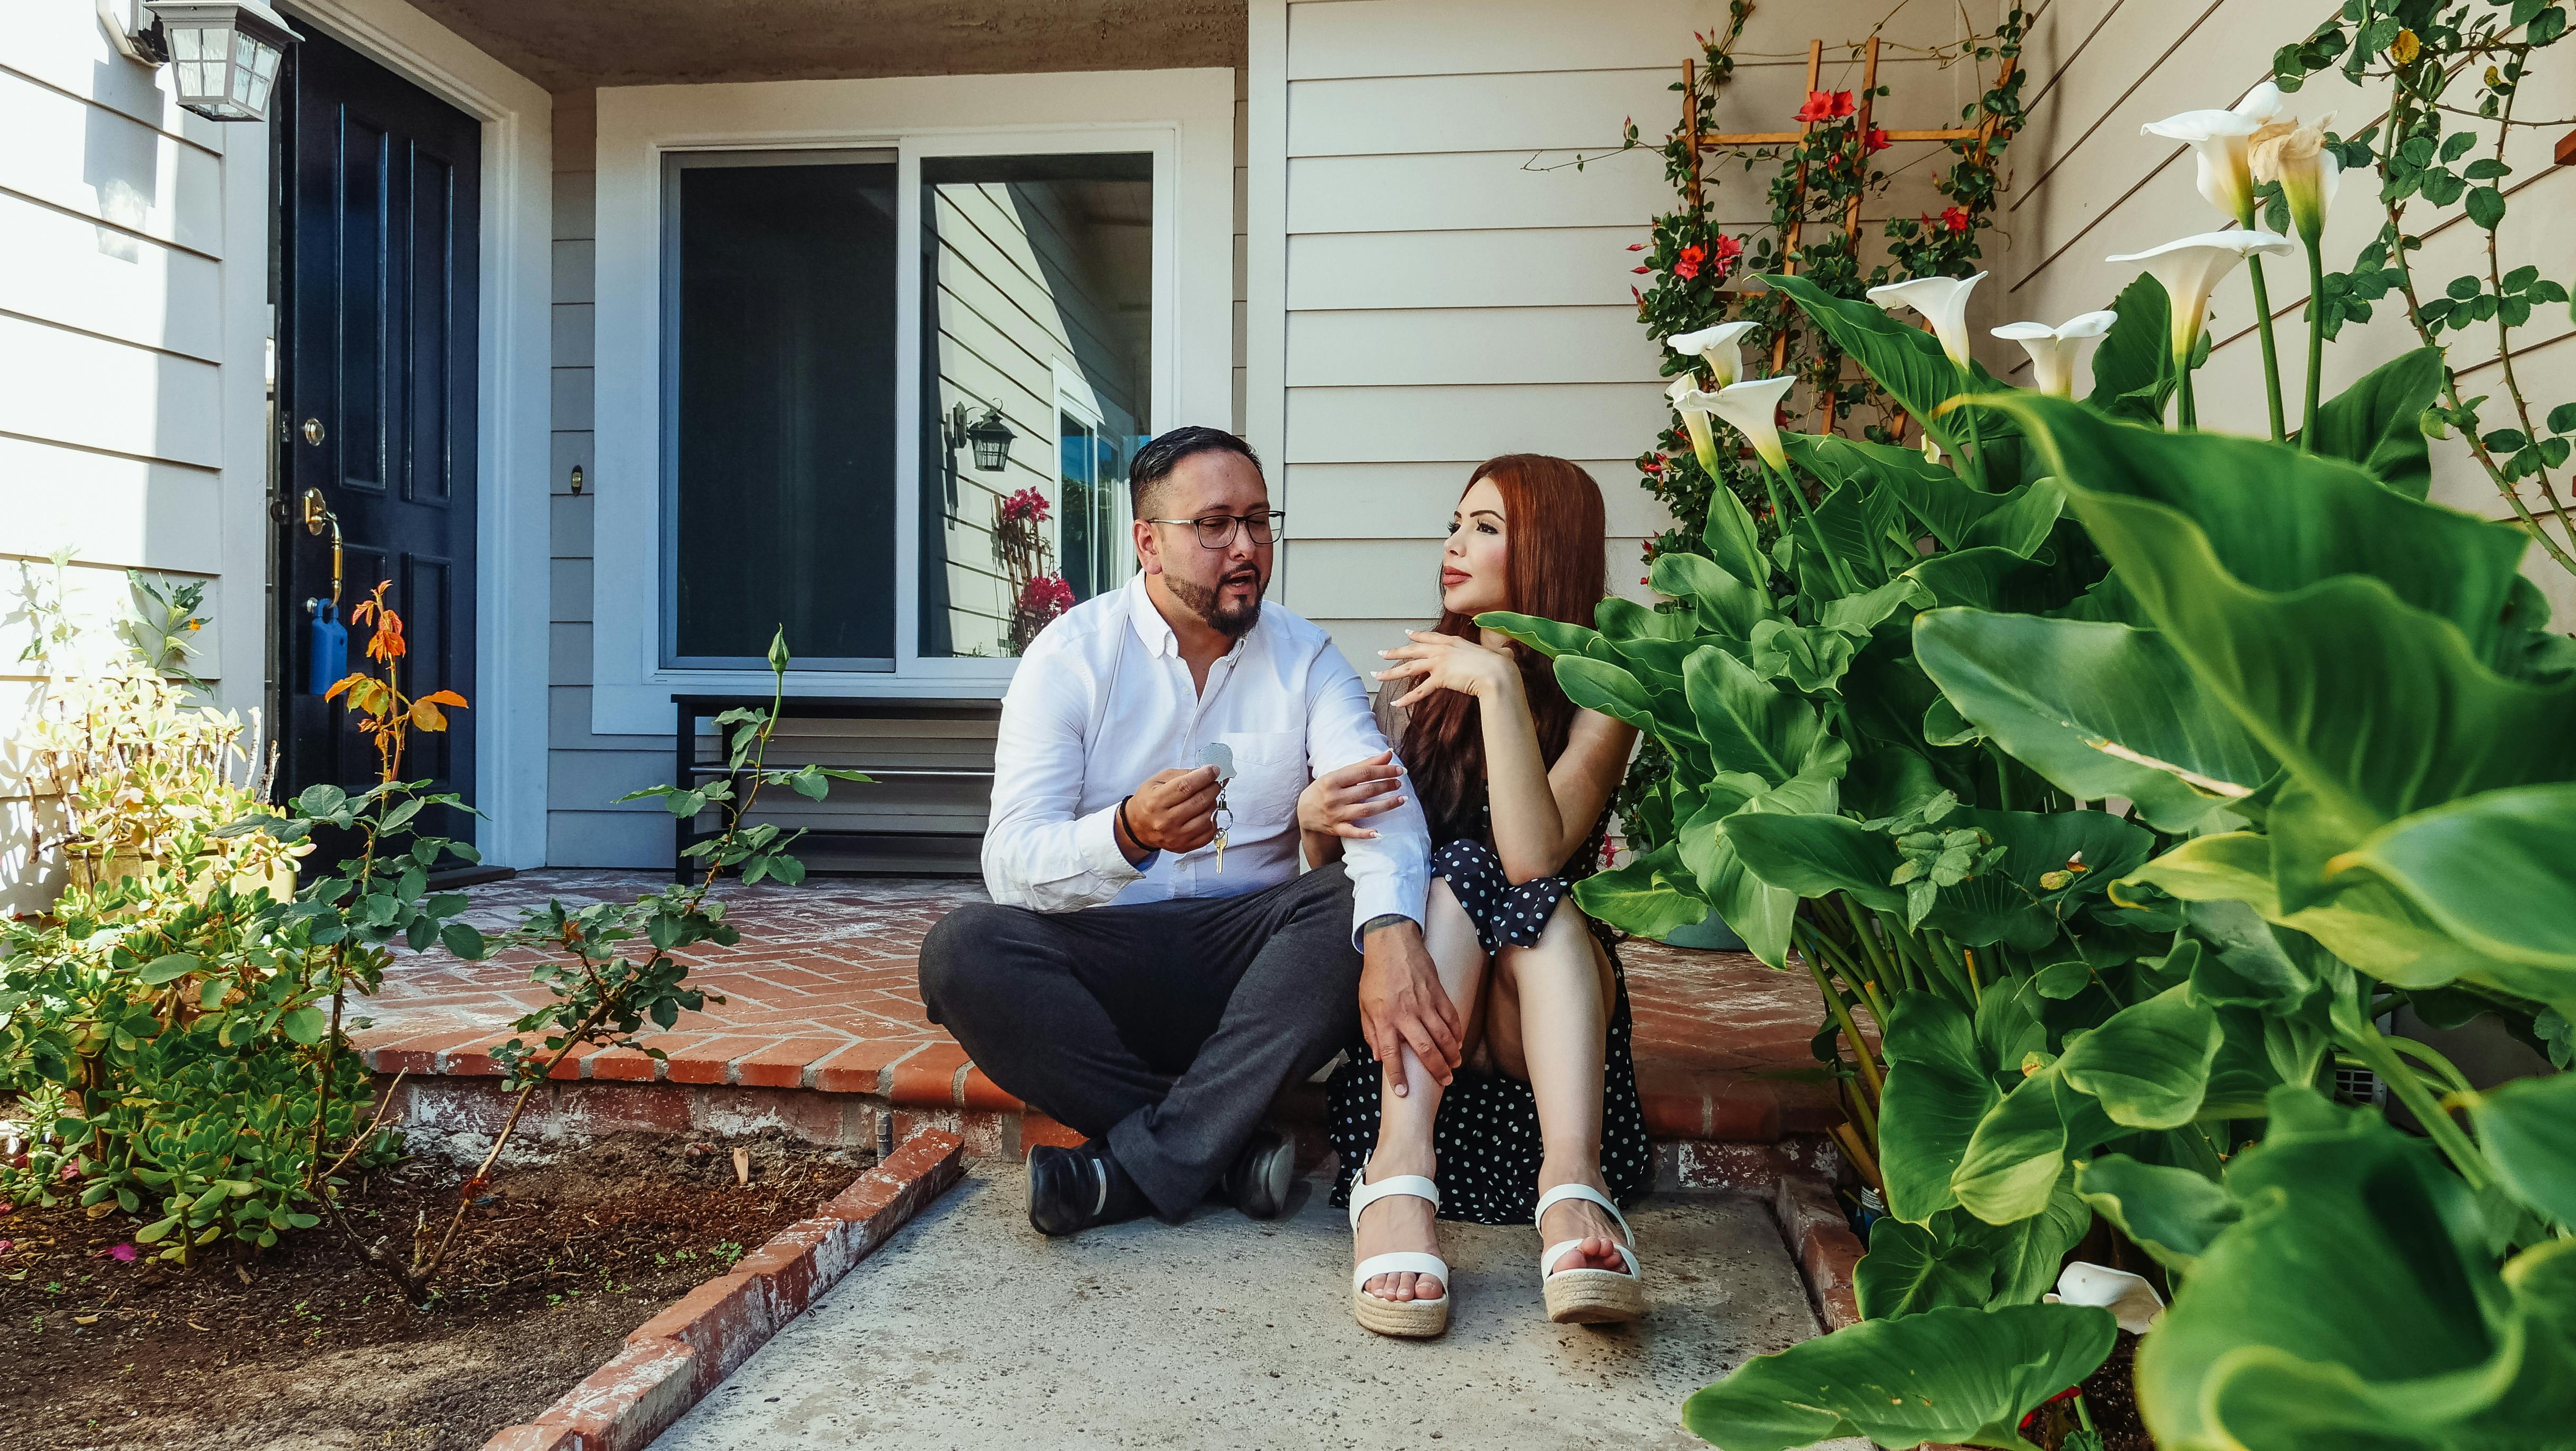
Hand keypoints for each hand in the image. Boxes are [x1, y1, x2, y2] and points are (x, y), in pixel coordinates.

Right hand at [1119, 765, 1220, 861]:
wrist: (1137, 827)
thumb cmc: (1148, 802)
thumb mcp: (1157, 781)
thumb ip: (1181, 775)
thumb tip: (1205, 773)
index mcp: (1156, 801)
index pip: (1186, 786)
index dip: (1204, 776)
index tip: (1213, 770)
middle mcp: (1165, 821)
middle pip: (1199, 801)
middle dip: (1212, 788)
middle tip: (1214, 783)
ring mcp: (1175, 836)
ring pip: (1207, 818)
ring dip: (1213, 804)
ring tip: (1209, 798)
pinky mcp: (1183, 846)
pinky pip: (1208, 834)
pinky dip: (1213, 821)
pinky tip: (1206, 813)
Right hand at [1299, 750, 1405, 840]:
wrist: (1304, 812)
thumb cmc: (1325, 789)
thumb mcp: (1339, 774)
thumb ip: (1364, 765)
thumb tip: (1388, 754)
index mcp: (1334, 779)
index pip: (1364, 773)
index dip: (1384, 771)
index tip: (1399, 770)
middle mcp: (1334, 797)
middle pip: (1366, 790)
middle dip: (1386, 786)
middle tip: (1399, 783)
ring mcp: (1335, 814)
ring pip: (1365, 810)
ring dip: (1386, 805)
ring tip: (1402, 799)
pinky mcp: (1336, 829)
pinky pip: (1352, 832)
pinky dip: (1365, 834)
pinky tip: (1379, 833)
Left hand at [1358, 918, 1460, 1094]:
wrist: (1392, 944)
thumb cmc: (1376, 976)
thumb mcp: (1364, 1005)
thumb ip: (1371, 1032)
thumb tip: (1378, 1057)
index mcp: (1384, 1019)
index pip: (1391, 1054)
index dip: (1397, 1075)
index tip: (1404, 1092)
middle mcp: (1405, 1014)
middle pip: (1424, 1049)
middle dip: (1436, 1069)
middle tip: (1446, 1081)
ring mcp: (1424, 1003)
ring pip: (1442, 1035)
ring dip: (1451, 1054)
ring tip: (1455, 1066)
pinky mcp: (1438, 993)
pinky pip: (1451, 1017)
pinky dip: (1456, 1032)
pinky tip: (1458, 1043)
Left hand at [1375, 631, 1515, 710]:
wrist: (1498, 671)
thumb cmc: (1501, 664)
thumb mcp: (1497, 653)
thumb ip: (1498, 652)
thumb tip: (1509, 652)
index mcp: (1454, 641)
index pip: (1430, 637)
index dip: (1417, 636)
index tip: (1406, 634)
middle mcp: (1443, 649)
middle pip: (1413, 650)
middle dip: (1395, 652)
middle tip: (1381, 654)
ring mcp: (1439, 662)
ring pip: (1409, 668)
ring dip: (1391, 673)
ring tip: (1377, 676)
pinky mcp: (1440, 678)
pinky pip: (1419, 690)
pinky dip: (1407, 698)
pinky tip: (1396, 703)